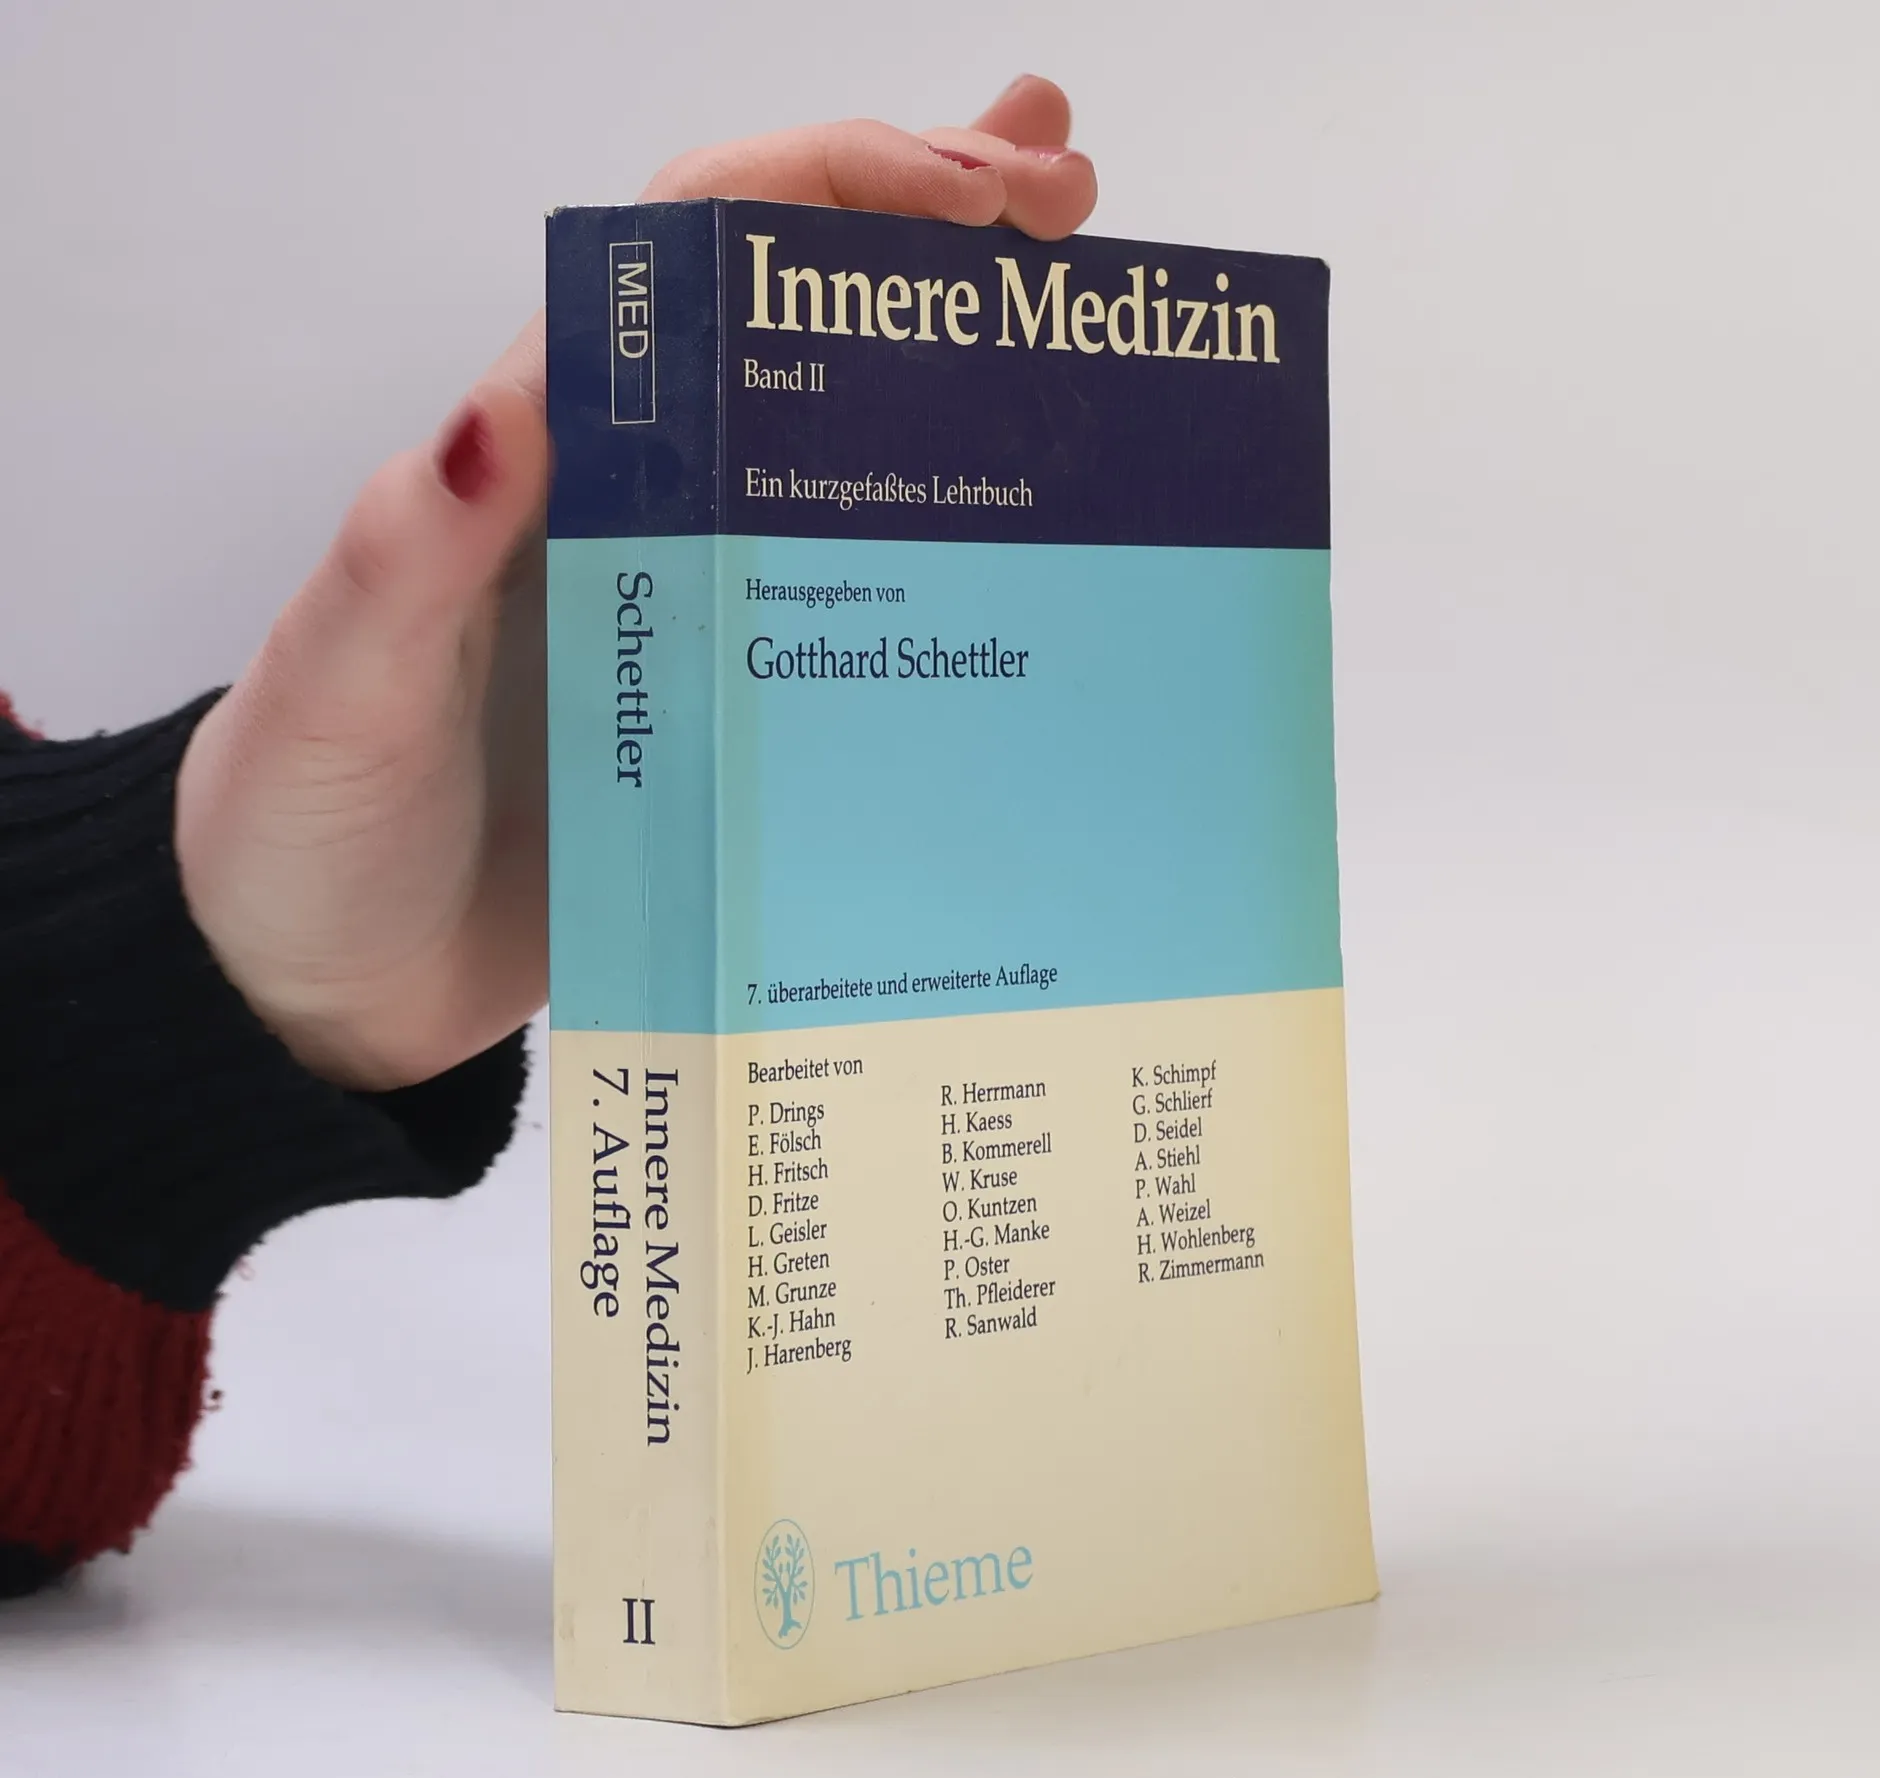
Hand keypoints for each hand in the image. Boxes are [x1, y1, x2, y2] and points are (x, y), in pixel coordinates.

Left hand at [175, 79, 1097, 1091]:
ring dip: (952, 354)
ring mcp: (694, 608)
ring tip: (1076, 290)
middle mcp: (634, 508)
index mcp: (545, 464)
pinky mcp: (731, 713)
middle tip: (1069, 196)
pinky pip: (852, 603)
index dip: (825, 194)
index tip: (966, 199)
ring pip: (838, 445)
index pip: (690, 262)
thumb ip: (406, 559)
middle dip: (924, 230)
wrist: (327, 988)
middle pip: (788, 319)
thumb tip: (499, 412)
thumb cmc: (310, 835)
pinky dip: (943, 544)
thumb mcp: (347, 691)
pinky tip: (1036, 536)